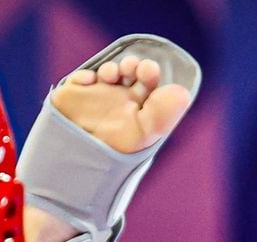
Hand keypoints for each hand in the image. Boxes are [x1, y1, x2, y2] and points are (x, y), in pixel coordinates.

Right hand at [52, 56, 193, 154]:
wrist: (79, 163)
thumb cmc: (115, 152)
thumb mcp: (145, 134)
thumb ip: (165, 112)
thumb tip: (182, 91)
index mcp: (139, 108)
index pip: (148, 82)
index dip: (149, 71)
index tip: (146, 72)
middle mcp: (120, 100)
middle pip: (130, 71)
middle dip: (132, 64)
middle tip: (130, 68)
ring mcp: (97, 96)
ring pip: (108, 71)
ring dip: (111, 68)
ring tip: (109, 76)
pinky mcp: (74, 96)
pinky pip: (82, 78)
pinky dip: (86, 77)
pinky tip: (88, 83)